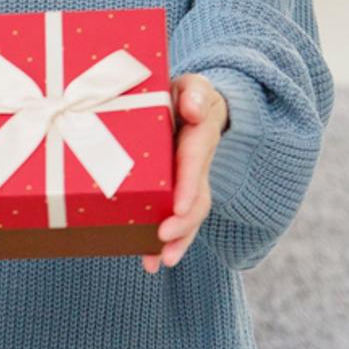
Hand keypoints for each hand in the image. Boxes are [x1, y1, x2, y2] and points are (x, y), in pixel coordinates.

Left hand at [143, 73, 228, 273]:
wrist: (193, 106)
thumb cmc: (186, 95)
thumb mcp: (192, 86)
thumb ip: (195, 93)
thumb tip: (193, 110)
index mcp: (199, 136)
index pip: (195, 161)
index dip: (189, 185)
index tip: (179, 207)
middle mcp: (196, 165)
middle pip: (197, 198)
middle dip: (183, 223)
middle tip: (164, 241)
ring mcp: (187, 183)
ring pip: (188, 216)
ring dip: (177, 241)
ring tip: (159, 262)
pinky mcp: (174, 194)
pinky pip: (173, 219)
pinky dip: (165, 243)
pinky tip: (150, 261)